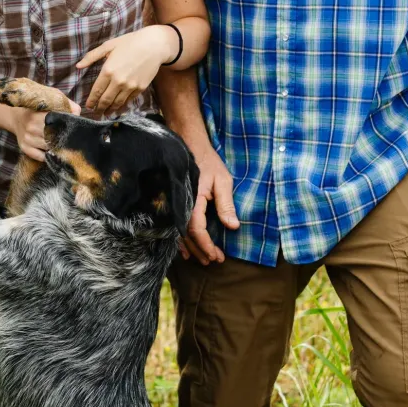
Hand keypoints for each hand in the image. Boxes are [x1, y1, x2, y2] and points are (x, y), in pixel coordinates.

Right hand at [8, 100, 79, 161]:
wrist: (16, 118)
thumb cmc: (38, 110)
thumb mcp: (51, 102)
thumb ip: (68, 105)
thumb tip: (77, 115)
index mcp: (39, 114)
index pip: (58, 124)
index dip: (67, 129)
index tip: (73, 131)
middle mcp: (32, 127)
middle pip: (54, 138)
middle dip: (63, 140)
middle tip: (71, 141)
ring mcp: (28, 138)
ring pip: (48, 148)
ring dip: (56, 148)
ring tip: (62, 146)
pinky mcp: (24, 148)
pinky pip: (41, 157)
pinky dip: (48, 156)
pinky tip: (52, 152)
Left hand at [77, 25, 176, 114]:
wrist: (154, 45)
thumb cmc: (130, 42)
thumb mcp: (108, 45)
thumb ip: (91, 56)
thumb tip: (78, 66)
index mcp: (108, 70)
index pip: (97, 91)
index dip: (91, 101)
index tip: (88, 106)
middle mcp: (118, 81)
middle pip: (106, 100)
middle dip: (99, 109)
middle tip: (95, 114)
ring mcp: (130, 86)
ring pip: (117, 103)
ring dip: (110, 110)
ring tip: (105, 114)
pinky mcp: (140, 88)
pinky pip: (129, 100)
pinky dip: (122, 106)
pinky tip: (118, 108)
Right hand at [179, 146, 239, 264]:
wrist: (189, 145)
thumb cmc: (208, 162)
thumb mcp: (222, 181)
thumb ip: (226, 204)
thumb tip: (233, 226)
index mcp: (192, 200)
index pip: (196, 229)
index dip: (206, 245)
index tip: (216, 256)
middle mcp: (180, 205)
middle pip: (186, 235)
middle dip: (200, 250)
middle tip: (213, 261)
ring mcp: (175, 205)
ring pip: (179, 233)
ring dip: (191, 248)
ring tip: (202, 259)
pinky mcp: (175, 204)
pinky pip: (175, 226)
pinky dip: (181, 240)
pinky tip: (187, 249)